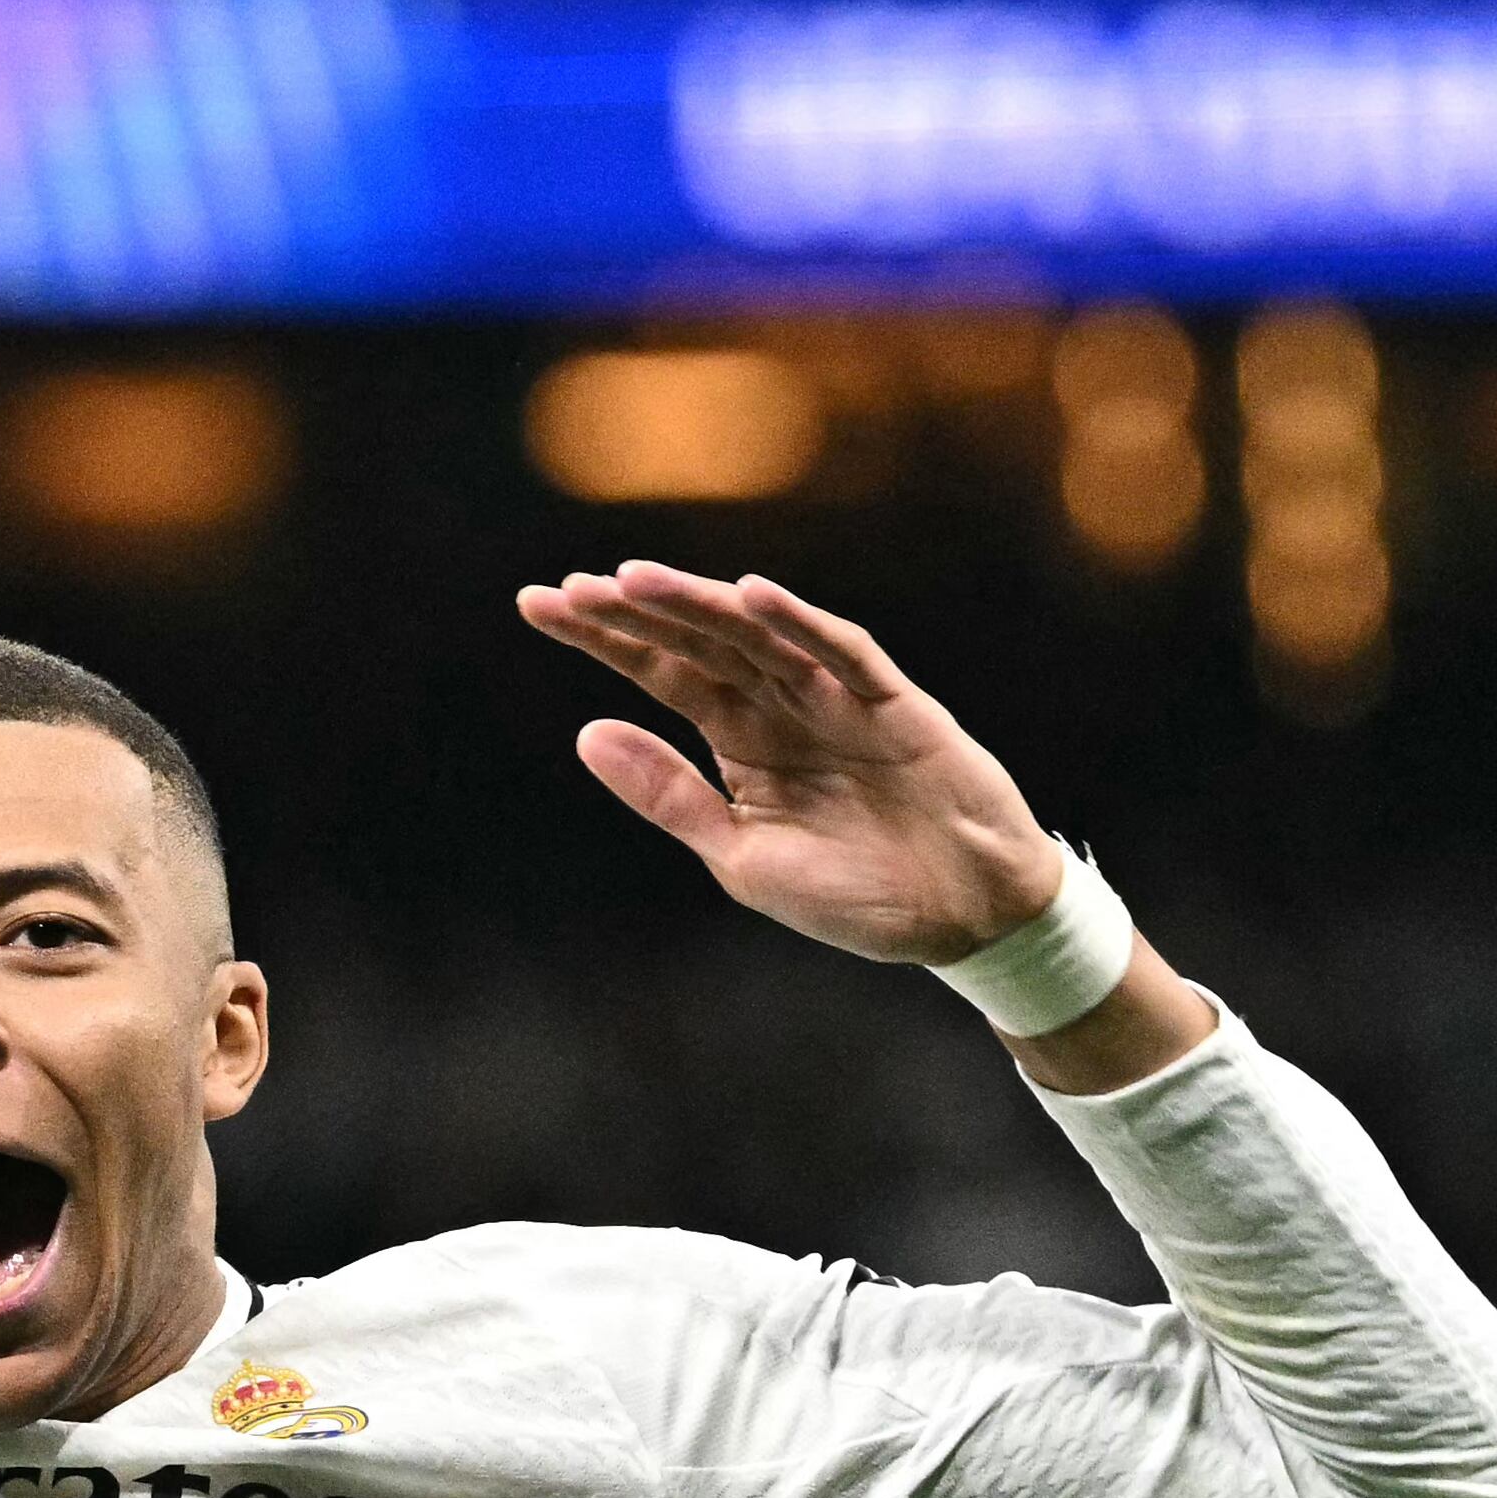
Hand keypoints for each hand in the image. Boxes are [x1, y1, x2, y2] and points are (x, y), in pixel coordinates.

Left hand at [518, 564, 1063, 963]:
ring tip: (633, 579)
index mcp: (740, 739)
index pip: (662, 672)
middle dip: (634, 612)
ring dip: (698, 605)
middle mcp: (781, 705)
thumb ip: (669, 795)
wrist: (958, 918)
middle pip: (698, 643)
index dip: (604, 639)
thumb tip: (586, 734)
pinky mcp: (893, 705)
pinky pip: (842, 653)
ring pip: (757, 635)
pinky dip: (799, 623)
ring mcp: (836, 699)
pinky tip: (750, 596)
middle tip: (568, 588)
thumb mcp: (739, 854)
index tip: (538, 605)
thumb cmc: (853, 893)